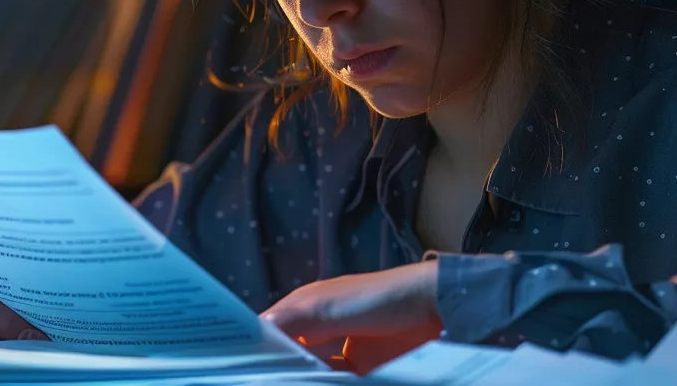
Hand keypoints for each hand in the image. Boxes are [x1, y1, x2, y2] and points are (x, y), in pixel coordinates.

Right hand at [260, 261, 442, 373]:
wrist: (432, 308)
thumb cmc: (373, 299)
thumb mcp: (325, 307)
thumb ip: (289, 323)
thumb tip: (251, 336)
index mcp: (306, 307)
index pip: (271, 329)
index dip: (256, 345)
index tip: (244, 366)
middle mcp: (320, 328)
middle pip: (290, 354)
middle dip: (280, 367)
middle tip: (265, 380)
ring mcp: (342, 350)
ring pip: (313, 371)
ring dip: (303, 378)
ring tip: (286, 383)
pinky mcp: (363, 369)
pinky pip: (337, 380)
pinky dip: (328, 383)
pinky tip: (319, 385)